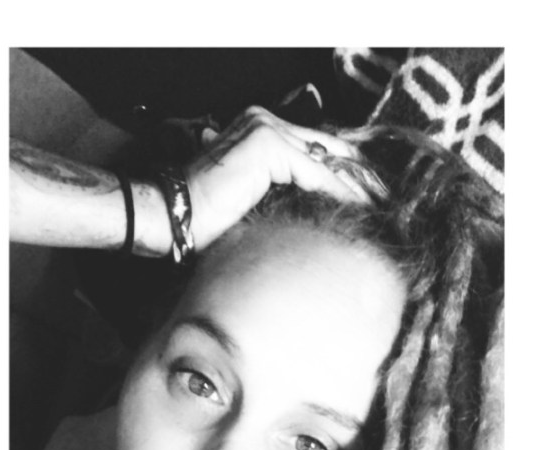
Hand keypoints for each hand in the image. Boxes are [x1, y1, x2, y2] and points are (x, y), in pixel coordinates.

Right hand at [185, 107, 367, 250]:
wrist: (174, 217)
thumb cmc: (206, 219)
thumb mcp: (254, 201)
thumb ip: (283, 193)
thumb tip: (319, 210)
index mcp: (259, 129)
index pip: (315, 146)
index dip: (346, 170)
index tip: (370, 195)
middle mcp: (263, 121)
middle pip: (328, 146)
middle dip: (359, 174)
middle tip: (386, 200)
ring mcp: (265, 129)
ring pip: (326, 158)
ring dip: (355, 184)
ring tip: (380, 207)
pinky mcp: (268, 146)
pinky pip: (316, 172)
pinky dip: (340, 191)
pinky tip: (360, 209)